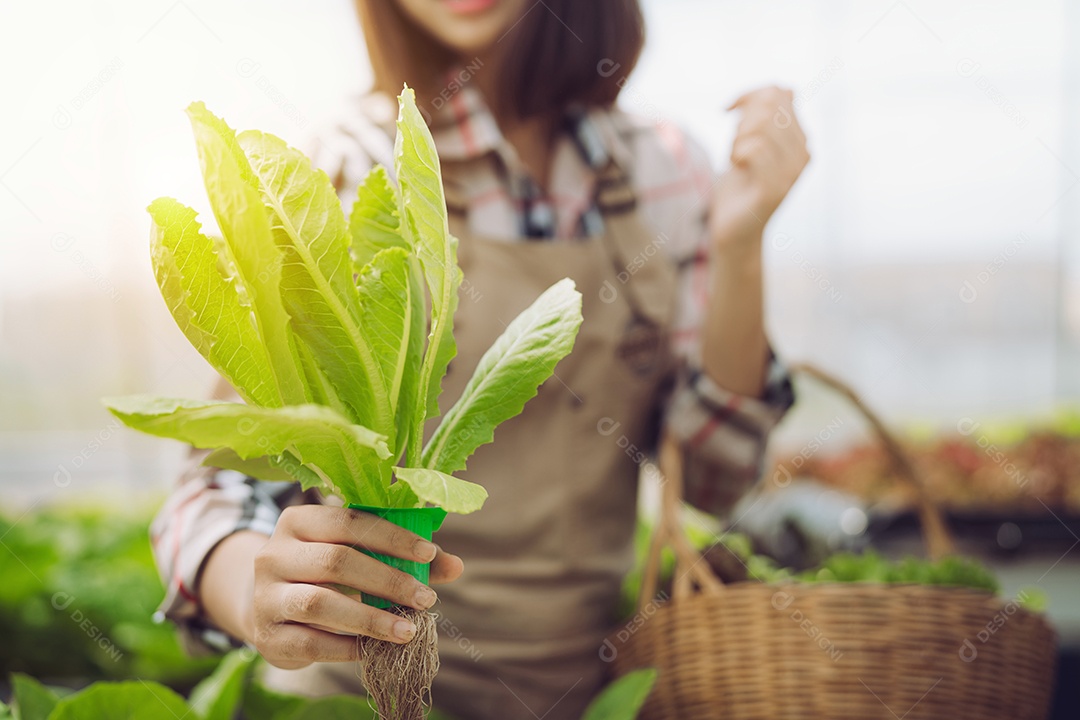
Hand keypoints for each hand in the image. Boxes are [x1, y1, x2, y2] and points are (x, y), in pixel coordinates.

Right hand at [249, 505, 463, 669]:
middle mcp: (273, 554)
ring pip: (320, 603)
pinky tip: (376, 650)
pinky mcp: (267, 635)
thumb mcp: (355, 555)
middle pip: (337, 561)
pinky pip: (312, 643)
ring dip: (371, 619)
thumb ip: (403, 557)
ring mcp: (265, 595)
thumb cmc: (324, 574)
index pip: (349, 521)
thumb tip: (456, 566)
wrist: (268, 609)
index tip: (428, 555)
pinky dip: (348, 648)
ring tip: (409, 630)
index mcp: (298, 521)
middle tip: (427, 598)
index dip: (391, 537)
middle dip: (388, 581)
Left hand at [708, 86, 809, 254]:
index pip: (778, 93)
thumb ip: (766, 116)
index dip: (748, 96)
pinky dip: (737, 154)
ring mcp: (792, 171)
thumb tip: (785, 88)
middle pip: (768, 106)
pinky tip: (738, 168)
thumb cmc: (739, 184)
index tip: (730, 111)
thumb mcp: (751, 143)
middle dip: (741, 121)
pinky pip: (753, 149)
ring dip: (737, 140)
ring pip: (760, 127)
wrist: (734, 229)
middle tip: (735, 147)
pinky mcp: (775, 188)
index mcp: (801, 138)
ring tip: (737, 160)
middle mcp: (804, 153)